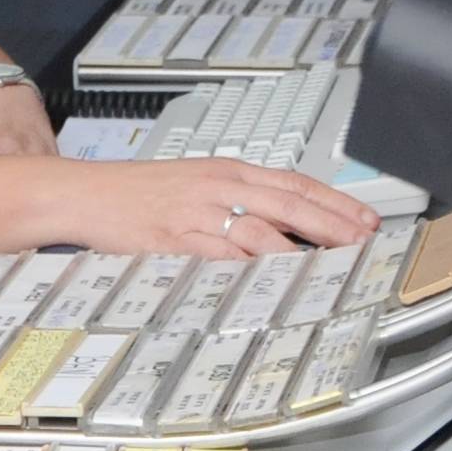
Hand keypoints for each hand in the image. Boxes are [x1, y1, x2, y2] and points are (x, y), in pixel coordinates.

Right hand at [93, 155, 376, 259]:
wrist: (86, 193)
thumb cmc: (139, 192)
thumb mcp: (196, 183)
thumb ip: (238, 200)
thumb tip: (284, 224)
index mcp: (228, 171)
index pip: (294, 183)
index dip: (335, 202)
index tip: (365, 219)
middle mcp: (218, 187)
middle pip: (289, 205)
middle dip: (332, 225)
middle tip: (363, 243)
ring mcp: (198, 213)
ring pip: (261, 231)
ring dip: (299, 251)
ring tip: (329, 267)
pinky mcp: (175, 239)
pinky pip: (221, 255)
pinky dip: (250, 268)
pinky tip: (271, 279)